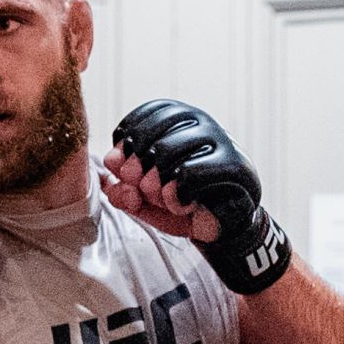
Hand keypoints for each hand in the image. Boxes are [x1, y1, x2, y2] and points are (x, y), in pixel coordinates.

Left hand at [103, 99, 291, 293]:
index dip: (124, 147)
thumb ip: (122, 184)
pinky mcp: (233, 165)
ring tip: (165, 200)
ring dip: (155, 187)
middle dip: (135, 172)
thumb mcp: (144, 198)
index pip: (138, 120)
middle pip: (146, 138)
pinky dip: (175, 196)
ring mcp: (218, 140)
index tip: (126, 172)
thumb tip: (110, 165)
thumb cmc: (184, 201)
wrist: (225, 225)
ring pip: (165, 153)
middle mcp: (199, 121)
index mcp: (179, 119)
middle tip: (145, 191)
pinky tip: (182, 206)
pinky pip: (187, 175)